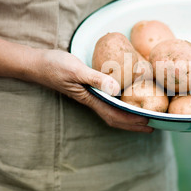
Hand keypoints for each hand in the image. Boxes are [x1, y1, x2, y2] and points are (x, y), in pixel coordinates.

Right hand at [34, 49, 152, 132]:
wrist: (38, 64)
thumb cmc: (55, 67)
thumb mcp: (77, 70)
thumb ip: (96, 79)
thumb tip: (116, 89)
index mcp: (91, 99)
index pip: (115, 115)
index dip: (132, 121)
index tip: (148, 123)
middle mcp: (93, 101)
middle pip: (116, 118)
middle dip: (134, 124)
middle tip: (152, 126)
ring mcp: (91, 97)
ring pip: (113, 112)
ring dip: (128, 117)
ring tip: (144, 118)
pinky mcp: (90, 90)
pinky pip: (108, 102)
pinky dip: (120, 105)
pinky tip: (127, 101)